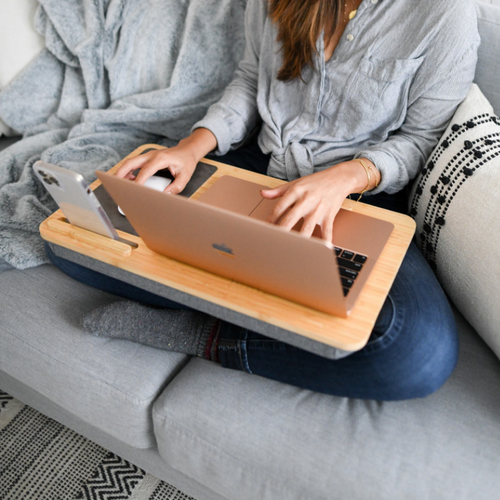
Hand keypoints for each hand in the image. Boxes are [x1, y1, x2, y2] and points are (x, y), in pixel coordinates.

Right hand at [115, 128, 216, 193]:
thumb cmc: (186, 162)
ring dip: (123, 172)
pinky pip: (134, 163)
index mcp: (161, 159)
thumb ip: (176, 187)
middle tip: (115, 184)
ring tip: (120, 184)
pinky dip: (129, 171)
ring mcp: (148, 155)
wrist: (187, 151)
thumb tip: (164, 195)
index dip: (138, 181)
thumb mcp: (185, 176)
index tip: (133, 190)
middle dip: (121, 173)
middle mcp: (152, 155)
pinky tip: (131, 180)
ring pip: (130, 162)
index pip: (145, 170)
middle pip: (131, 162)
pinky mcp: (147, 158)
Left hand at [260, 159, 378, 242]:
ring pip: (307, 228)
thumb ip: (278, 191)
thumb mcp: (295, 183)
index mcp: (296, 191)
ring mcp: (318, 209)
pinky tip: (321, 251)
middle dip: (281, 231)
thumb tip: (262, 193)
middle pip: (290, 219)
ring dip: (300, 239)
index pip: (279, 208)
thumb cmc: (315, 182)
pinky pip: (327, 231)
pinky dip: (325, 242)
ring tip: (292, 250)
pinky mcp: (329, 215)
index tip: (265, 230)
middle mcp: (306, 200)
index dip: (271, 220)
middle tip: (273, 242)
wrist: (340, 178)